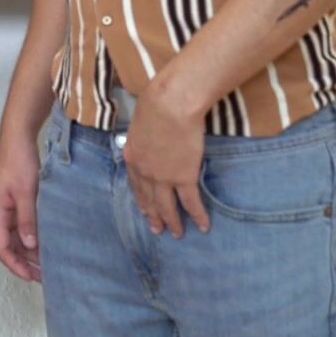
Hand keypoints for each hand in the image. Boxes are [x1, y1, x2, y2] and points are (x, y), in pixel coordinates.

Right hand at [0, 125, 42, 281]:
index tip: (30, 277)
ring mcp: (8, 206)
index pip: (1, 247)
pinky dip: (33, 235)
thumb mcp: (26, 192)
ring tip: (48, 261)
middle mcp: (0, 212)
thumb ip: (27, 219)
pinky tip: (47, 240)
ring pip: (17, 236)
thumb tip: (30, 245)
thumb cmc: (18, 160)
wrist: (18, 136)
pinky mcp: (17, 199)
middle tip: (44, 275)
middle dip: (24, 261)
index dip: (15, 265)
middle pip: (9, 245)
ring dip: (30, 250)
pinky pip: (23, 224)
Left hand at [121, 84, 210, 237]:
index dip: (141, 199)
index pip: (136, 184)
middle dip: (154, 216)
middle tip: (157, 229)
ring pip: (167, 206)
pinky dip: (198, 216)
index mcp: (132, 156)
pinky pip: (191, 202)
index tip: (144, 210)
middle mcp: (145, 172)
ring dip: (173, 222)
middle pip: (149, 199)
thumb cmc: (156, 103)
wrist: (170, 104)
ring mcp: (163, 177)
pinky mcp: (183, 178)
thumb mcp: (141, 120)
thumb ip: (144, 133)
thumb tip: (149, 132)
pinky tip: (203, 226)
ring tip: (177, 234)